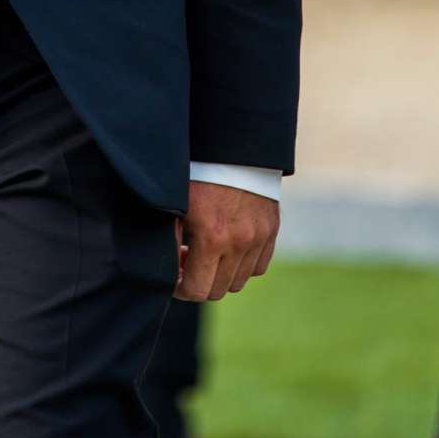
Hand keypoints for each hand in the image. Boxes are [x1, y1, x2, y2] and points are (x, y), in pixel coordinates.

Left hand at [173, 179, 278, 301]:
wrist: (235, 146)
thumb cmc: (198, 172)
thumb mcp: (176, 204)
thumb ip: (169, 239)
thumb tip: (166, 270)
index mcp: (212, 236)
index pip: (197, 290)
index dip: (181, 289)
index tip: (175, 276)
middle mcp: (240, 242)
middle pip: (218, 290)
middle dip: (199, 282)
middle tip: (187, 260)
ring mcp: (259, 238)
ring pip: (239, 281)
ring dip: (221, 275)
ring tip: (208, 252)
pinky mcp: (272, 231)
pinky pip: (257, 267)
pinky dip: (242, 265)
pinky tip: (228, 247)